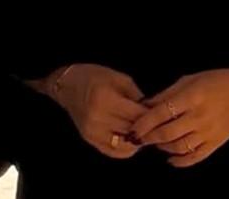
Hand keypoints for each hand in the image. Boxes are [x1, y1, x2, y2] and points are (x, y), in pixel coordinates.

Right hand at [29, 63, 150, 158]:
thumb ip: (137, 95)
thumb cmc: (96, 77)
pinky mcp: (90, 140)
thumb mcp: (120, 78)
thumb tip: (152, 112)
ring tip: (143, 131)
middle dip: (146, 128)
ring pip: (125, 145)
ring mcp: (92, 132)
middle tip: (155, 123)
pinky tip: (131, 139)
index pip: (137, 115)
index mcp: (106, 99)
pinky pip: (114, 152)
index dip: (152, 115)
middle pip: (132, 130)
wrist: (68, 86)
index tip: (160, 114)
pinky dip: (126, 149)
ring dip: (137, 140)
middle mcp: (98, 119)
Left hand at [127, 66, 228, 167]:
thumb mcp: (189, 80)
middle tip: (139, 138)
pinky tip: (170, 159)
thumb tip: (144, 106)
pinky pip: (195, 157)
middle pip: (167, 133)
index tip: (132, 128)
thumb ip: (166, 94)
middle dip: (149, 138)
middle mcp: (199, 117)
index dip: (144, 123)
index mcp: (191, 97)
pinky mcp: (216, 144)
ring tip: (155, 143)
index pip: (161, 113)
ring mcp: (208, 132)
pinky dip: (180, 161)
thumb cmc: (215, 81)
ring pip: (179, 147)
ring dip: (162, 148)